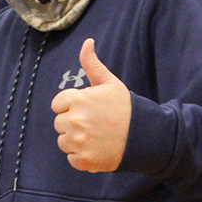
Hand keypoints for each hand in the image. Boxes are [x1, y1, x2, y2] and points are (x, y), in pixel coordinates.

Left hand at [51, 38, 131, 171]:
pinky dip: (81, 156)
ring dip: (75, 141)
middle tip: (94, 124)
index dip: (70, 106)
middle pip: (59, 123)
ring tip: (95, 136)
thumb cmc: (125, 107)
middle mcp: (75, 120)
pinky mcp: (84, 160)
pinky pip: (71, 158)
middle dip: (72, 123)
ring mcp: (79, 141)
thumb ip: (92, 64)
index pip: (57, 104)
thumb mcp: (110, 83)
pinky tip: (97, 149)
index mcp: (78, 100)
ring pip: (63, 141)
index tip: (86, 109)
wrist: (145, 135)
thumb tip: (87, 42)